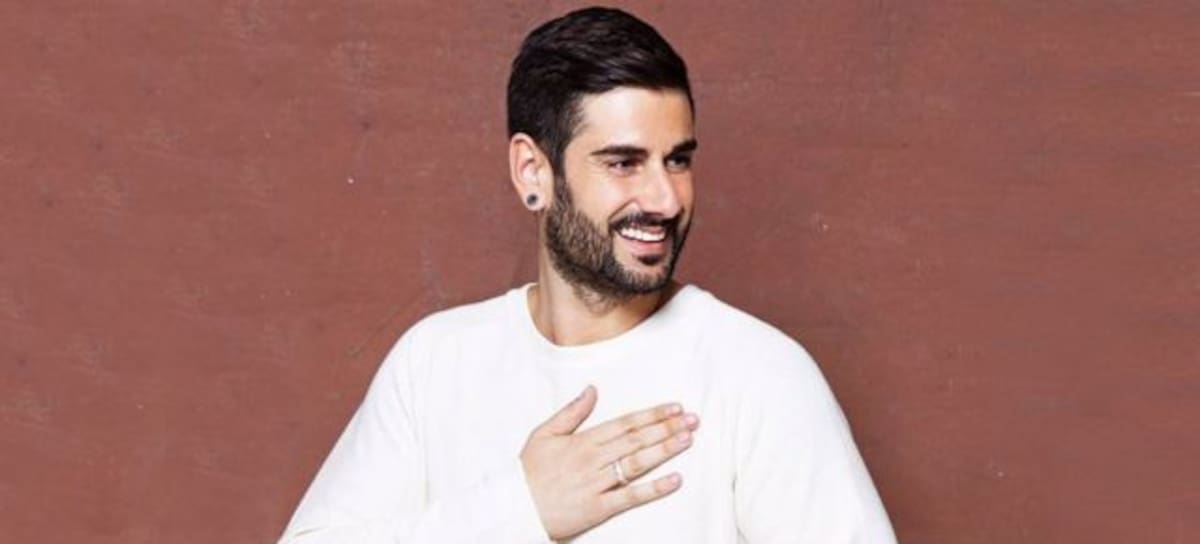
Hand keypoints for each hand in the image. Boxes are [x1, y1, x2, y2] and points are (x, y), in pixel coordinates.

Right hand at [520, 385, 699, 540]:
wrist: (515, 507)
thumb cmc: (528, 471)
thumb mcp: (544, 434)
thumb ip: (571, 412)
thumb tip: (592, 389)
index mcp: (583, 440)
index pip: (625, 423)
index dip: (652, 414)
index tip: (675, 407)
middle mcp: (593, 459)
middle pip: (637, 440)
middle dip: (667, 428)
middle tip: (693, 420)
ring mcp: (597, 483)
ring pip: (637, 463)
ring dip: (665, 450)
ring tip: (688, 439)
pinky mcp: (599, 508)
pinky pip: (631, 497)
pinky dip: (654, 489)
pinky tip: (675, 480)